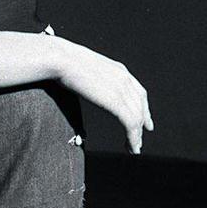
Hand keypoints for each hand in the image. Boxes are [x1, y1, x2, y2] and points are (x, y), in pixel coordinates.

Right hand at [53, 39, 153, 154]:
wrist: (62, 59)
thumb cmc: (63, 62)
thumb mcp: (85, 70)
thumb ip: (91, 79)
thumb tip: (83, 87)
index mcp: (118, 70)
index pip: (138, 91)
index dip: (143, 107)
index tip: (144, 119)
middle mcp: (124, 79)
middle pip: (140, 105)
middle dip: (142, 123)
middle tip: (141, 138)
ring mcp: (122, 90)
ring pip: (137, 117)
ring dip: (137, 136)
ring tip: (134, 148)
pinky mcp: (116, 101)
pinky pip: (130, 124)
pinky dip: (133, 138)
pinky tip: (131, 148)